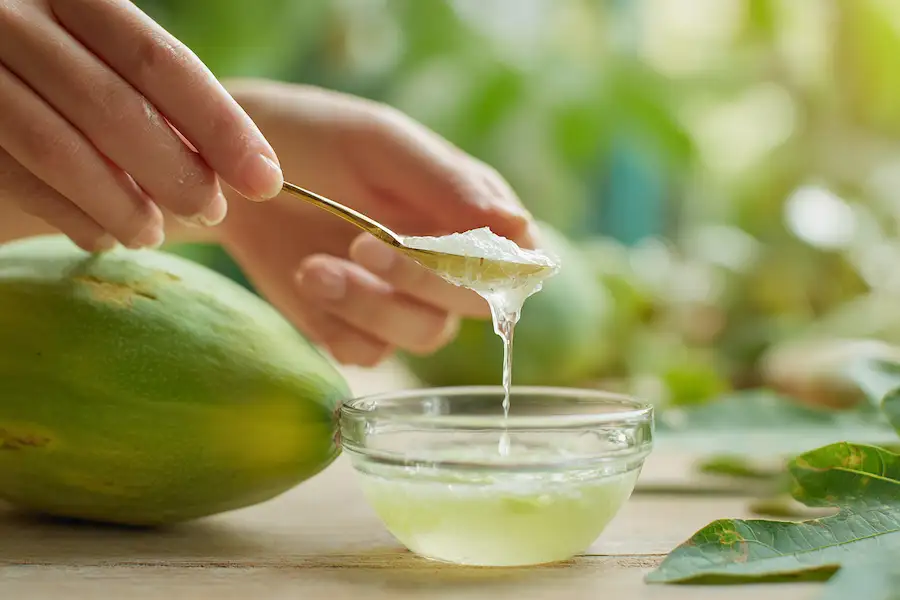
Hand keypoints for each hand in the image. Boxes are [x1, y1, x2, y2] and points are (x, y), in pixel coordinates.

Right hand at [0, 0, 282, 251]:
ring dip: (119, 206)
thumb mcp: (98, 43)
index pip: (161, 63)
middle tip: (210, 212)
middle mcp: (16, 20)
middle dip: (175, 174)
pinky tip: (102, 236)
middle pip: (113, 109)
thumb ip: (151, 87)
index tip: (265, 180)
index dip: (220, 127)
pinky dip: (68, 216)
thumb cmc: (54, 55)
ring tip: (153, 235)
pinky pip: (15, 178)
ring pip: (58, 151)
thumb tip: (235, 164)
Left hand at [219, 81, 535, 366]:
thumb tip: (518, 228)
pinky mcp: (356, 327)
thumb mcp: (380, 144)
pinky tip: (307, 279)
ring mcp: (402, 299)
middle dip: (419, 280)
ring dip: (371, 307)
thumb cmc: (317, 139)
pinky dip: (339, 325)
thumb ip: (448, 184)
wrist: (236, 173)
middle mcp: (446, 261)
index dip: (495, 267)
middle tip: (360, 244)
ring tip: (313, 269)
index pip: (516, 257)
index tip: (448, 249)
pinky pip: (369, 354)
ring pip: (424, 335)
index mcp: (470, 210)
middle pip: (472, 303)